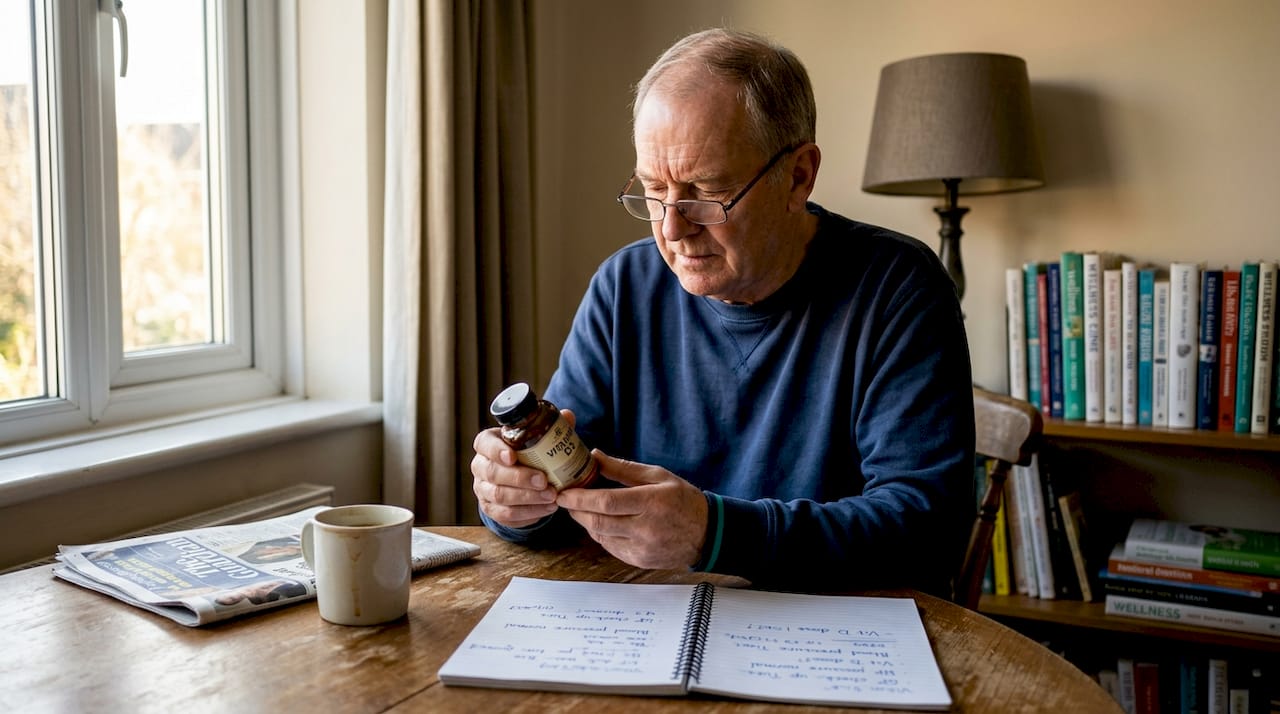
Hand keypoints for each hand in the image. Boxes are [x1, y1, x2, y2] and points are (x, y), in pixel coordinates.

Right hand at [470, 411, 567, 527]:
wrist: (518, 482)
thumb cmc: (526, 454)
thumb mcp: (534, 439)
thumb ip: (550, 428)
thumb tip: (567, 415)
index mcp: (487, 444)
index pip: (484, 444)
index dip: (496, 450)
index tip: (513, 456)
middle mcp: (480, 466)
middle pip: (493, 473)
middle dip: (520, 478)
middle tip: (544, 480)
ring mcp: (483, 490)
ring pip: (500, 496)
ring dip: (528, 498)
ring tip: (551, 496)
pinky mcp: (491, 509)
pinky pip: (506, 514)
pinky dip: (529, 513)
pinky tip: (547, 508)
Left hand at [555, 450, 707, 569]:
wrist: (707, 533)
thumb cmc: (683, 500)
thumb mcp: (658, 476)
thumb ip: (623, 469)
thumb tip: (595, 456)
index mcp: (651, 502)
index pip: (606, 502)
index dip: (580, 498)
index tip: (564, 492)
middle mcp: (645, 528)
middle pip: (598, 522)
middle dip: (577, 510)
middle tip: (565, 500)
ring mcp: (642, 548)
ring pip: (601, 536)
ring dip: (586, 522)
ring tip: (580, 509)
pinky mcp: (640, 561)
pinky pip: (611, 548)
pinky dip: (601, 535)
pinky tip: (600, 523)